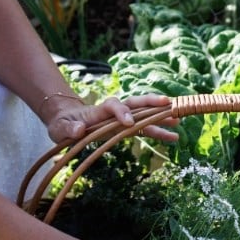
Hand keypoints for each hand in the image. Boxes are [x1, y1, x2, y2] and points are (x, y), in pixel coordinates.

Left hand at [44, 93, 178, 143]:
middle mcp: (113, 111)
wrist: (67, 121)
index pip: (113, 106)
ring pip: (143, 114)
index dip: (122, 112)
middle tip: (168, 105)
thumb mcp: (60, 128)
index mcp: (98, 111)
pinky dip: (158, 131)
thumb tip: (80, 129)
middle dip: (151, 103)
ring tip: (178, 120)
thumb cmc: (63, 125)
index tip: (129, 124)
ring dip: (160, 116)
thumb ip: (69, 129)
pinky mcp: (125, 127)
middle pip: (134, 102)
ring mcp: (120, 118)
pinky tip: (173, 137)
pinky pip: (144, 128)